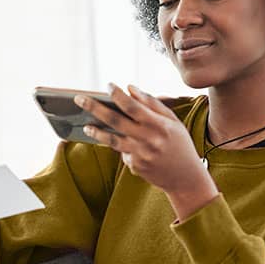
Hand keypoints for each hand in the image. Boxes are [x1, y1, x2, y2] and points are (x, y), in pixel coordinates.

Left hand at [74, 83, 214, 197]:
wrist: (185, 178)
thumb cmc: (180, 145)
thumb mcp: (173, 121)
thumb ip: (152, 104)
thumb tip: (130, 88)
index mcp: (159, 125)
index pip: (133, 106)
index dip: (117, 95)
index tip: (107, 85)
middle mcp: (148, 140)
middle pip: (115, 120)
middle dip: (94, 108)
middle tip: (79, 98)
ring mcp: (140, 155)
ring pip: (112, 140)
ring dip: (96, 132)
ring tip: (86, 125)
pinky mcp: (135, 166)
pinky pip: (122, 152)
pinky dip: (120, 146)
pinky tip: (122, 144)